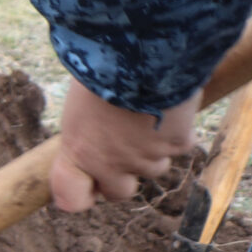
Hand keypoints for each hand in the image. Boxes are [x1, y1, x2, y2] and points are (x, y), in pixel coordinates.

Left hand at [50, 78, 196, 211]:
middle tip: (122, 148)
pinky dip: (178, 130)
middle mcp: (111, 163)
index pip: (71, 198)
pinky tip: (170, 106)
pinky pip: (180, 144)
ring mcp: (147, 157)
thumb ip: (86, 129)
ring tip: (145, 116)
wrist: (140, 54)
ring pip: (154, 167)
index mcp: (77, 151)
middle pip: (120, 192)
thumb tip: (91, 133)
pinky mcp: (177, 144)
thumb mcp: (79, 102)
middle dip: (122, 176)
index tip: (86, 185)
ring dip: (151, 150)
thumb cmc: (99, 69)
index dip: (80, 194)